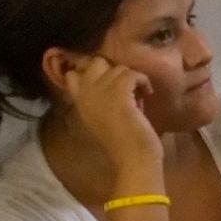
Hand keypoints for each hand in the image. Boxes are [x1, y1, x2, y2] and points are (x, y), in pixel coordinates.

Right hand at [62, 56, 162, 171]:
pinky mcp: (119, 92)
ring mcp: (101, 91)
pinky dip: (143, 81)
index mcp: (80, 102)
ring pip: (118, 68)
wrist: (134, 158)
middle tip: (125, 85)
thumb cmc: (124, 143)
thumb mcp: (105, 117)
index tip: (108, 80)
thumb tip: (115, 81)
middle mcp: (86, 94)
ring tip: (139, 95)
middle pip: (95, 62)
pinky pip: (132, 74)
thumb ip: (103, 99)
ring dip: (132, 79)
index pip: (72, 75)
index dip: (90, 71)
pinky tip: (148, 94)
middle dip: (113, 70)